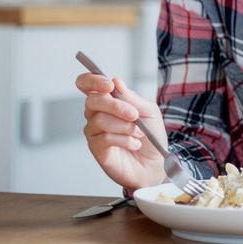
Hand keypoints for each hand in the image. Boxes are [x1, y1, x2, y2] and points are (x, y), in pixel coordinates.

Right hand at [76, 73, 166, 191]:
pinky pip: (104, 138)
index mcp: (108, 100)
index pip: (87, 84)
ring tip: (139, 133)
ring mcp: (95, 131)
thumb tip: (116, 81)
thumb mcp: (148, 111)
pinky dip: (123, 140)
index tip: (109, 85)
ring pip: (99, 120)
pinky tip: (134, 144)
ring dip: (124, 126)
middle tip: (134, 114)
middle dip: (115, 105)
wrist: (156, 162)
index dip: (92, 80)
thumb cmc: (151, 135)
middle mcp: (97, 114)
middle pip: (92, 100)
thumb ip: (132, 97)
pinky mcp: (96, 149)